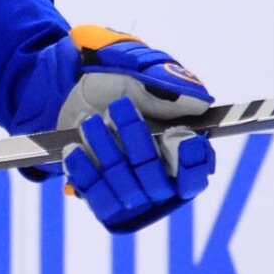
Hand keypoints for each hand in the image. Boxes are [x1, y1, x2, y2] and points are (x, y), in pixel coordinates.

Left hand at [56, 32, 215, 233]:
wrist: (79, 90)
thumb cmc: (121, 80)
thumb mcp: (145, 72)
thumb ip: (173, 87)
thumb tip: (198, 103)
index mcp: (184, 152)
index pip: (196, 174)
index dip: (190, 162)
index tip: (175, 136)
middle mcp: (163, 179)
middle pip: (158, 182)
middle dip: (138, 145)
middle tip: (119, 108)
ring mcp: (134, 194)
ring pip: (127, 190)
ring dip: (107, 153)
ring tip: (90, 122)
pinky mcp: (106, 200)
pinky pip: (99, 199)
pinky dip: (86, 172)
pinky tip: (74, 149)